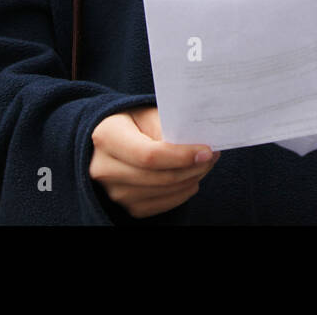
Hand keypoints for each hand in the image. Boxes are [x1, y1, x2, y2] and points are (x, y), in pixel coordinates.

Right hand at [89, 106, 218, 217]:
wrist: (112, 140)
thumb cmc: (134, 122)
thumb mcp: (147, 112)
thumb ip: (167, 124)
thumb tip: (194, 141)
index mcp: (107, 137)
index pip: (149, 155)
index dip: (181, 156)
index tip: (207, 151)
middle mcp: (103, 168)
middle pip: (159, 177)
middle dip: (192, 168)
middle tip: (212, 156)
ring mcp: (112, 191)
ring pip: (163, 192)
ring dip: (191, 179)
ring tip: (205, 163)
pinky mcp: (125, 206)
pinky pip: (161, 205)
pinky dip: (183, 192)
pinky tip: (192, 177)